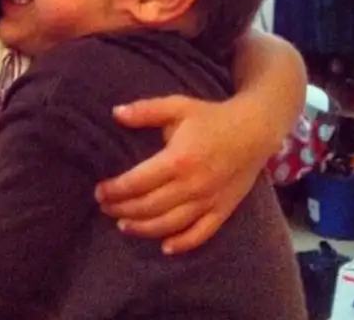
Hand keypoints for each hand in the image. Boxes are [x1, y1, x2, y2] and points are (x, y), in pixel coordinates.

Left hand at [95, 95, 266, 254]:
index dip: (115, 190)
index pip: (137, 182)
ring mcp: (208, 201)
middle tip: (105, 208)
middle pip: (149, 207)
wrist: (255, 130)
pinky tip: (165, 247)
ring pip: (170, 224)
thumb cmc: (211, 117)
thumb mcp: (177, 106)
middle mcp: (192, 186)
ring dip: (144, 228)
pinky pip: (201, 234)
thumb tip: (116, 113)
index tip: (99, 192)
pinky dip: (182, 244)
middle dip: (123, 210)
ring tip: (123, 226)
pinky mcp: (223, 210)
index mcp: (177, 160)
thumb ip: (146, 111)